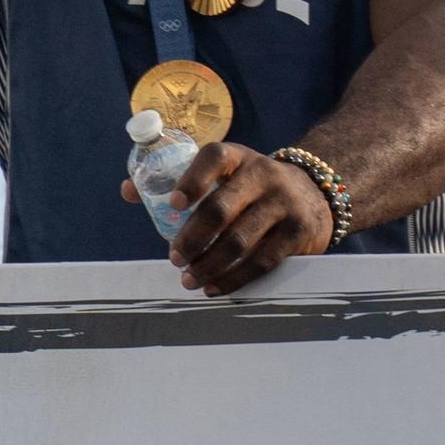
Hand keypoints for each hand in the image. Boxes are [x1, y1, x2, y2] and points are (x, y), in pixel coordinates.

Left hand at [121, 142, 331, 296]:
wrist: (315, 194)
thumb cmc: (252, 188)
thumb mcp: (227, 173)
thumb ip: (181, 180)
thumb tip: (129, 191)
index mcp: (239, 157)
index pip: (214, 157)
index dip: (193, 179)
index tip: (173, 204)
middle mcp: (264, 175)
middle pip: (222, 208)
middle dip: (192, 238)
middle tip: (174, 258)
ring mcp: (284, 203)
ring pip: (240, 240)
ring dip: (209, 264)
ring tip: (188, 278)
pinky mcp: (298, 232)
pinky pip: (261, 260)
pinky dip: (234, 278)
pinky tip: (214, 287)